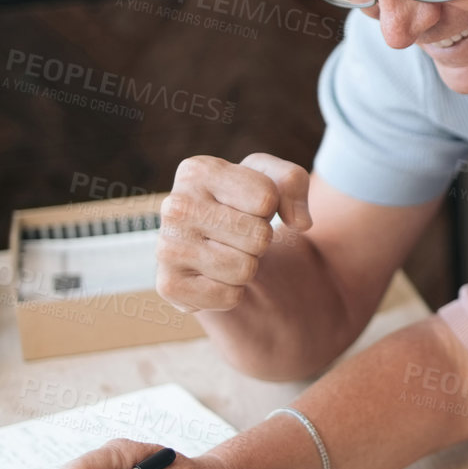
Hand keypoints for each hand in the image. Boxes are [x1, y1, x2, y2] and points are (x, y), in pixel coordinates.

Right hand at [157, 153, 312, 312]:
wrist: (207, 242)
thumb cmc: (243, 203)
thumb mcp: (271, 179)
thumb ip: (293, 182)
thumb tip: (300, 222)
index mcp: (197, 171)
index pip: (267, 198)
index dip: (271, 206)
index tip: (250, 206)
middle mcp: (175, 206)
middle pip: (259, 236)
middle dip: (260, 239)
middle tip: (239, 234)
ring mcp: (166, 247)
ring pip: (245, 269)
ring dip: (247, 265)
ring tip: (227, 252)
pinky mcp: (169, 285)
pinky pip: (229, 297)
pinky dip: (231, 291)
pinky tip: (214, 274)